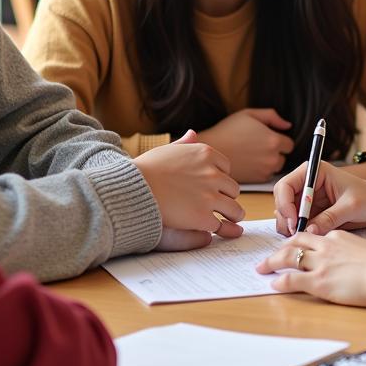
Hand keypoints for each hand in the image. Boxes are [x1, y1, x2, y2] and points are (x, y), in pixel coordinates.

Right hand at [135, 130, 243, 249]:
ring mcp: (209, 196)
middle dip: (227, 197)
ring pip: (234, 210)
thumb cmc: (144, 171)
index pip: (226, 168)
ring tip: (230, 222)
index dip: (220, 179)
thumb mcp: (166, 151)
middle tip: (224, 207)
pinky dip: (217, 230)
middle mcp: (212, 173)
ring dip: (233, 216)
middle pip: (233, 189)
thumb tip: (193, 133)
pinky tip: (212, 231)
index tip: (214, 187)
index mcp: (206, 154)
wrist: (131, 190)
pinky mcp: (202, 217)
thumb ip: (183, 145)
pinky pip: (219, 226)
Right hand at [199, 108, 294, 183]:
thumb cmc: (227, 131)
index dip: (278, 140)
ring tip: (251, 155)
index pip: (289, 144)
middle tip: (256, 147)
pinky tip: (247, 163)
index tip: (266, 139)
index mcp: (273, 140)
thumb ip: (272, 116)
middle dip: (274, 153)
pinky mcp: (256, 181)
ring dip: (267, 163)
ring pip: (274, 168)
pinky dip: (259, 171)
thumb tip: (287, 125)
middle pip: (283, 158)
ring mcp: (264, 171)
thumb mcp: (249, 114)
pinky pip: (265, 176)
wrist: (209, 151)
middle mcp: (272, 158)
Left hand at [256, 231, 365, 306]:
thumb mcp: (365, 251)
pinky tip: (274, 284)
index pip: (311, 236)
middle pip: (294, 242)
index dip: (297, 241)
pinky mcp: (319, 281)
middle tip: (269, 257)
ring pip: (288, 257)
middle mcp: (325, 246)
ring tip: (262, 268)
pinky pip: (292, 279)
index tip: (290, 246)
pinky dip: (280, 281)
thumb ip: (352, 253)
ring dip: (272, 262)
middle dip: (279, 249)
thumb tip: (350, 263)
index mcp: (337, 238)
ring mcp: (320, 263)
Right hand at [273, 160, 365, 236]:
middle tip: (297, 232)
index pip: (286, 184)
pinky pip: (294, 223)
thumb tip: (310, 230)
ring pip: (284, 213)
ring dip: (289, 226)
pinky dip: (296, 231)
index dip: (285, 203)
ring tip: (303, 236)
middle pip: (281, 199)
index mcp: (314, 171)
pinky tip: (307, 236)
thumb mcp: (351, 207)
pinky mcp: (308, 212)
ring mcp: (305, 198)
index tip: (294, 221)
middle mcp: (305, 183)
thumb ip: (330, 217)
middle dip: (286, 217)